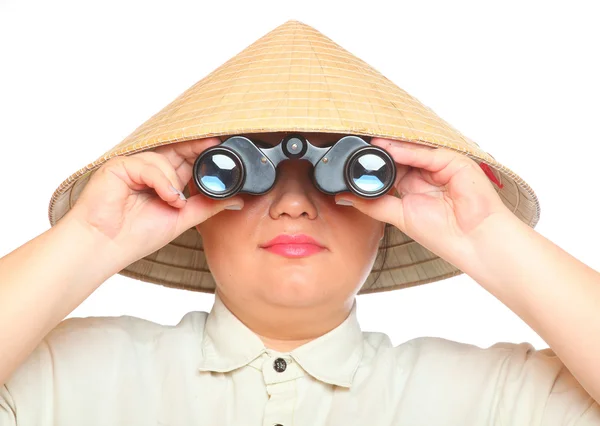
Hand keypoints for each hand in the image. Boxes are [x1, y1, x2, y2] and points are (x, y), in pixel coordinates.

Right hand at [65, 137, 243, 267]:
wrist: (106, 246)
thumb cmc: (137, 235)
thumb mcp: (183, 218)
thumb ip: (208, 206)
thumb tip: (238, 200)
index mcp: (164, 181)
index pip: (188, 159)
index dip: (205, 152)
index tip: (224, 148)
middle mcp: (149, 170)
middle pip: (177, 149)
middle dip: (197, 148)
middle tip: (215, 145)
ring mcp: (133, 166)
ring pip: (165, 159)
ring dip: (175, 182)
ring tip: (174, 203)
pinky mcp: (119, 166)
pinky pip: (148, 166)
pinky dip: (161, 182)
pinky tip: (166, 198)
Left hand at [334, 138, 513, 264]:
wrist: (473, 241)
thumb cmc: (443, 234)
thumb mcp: (399, 216)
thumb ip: (373, 204)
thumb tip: (344, 197)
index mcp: (415, 187)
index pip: (390, 169)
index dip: (372, 165)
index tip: (350, 161)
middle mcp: (427, 174)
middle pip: (400, 157)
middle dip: (379, 154)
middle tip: (354, 147)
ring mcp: (442, 166)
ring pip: (412, 153)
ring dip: (390, 149)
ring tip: (367, 145)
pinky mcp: (454, 161)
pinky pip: (427, 154)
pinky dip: (407, 152)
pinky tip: (388, 150)